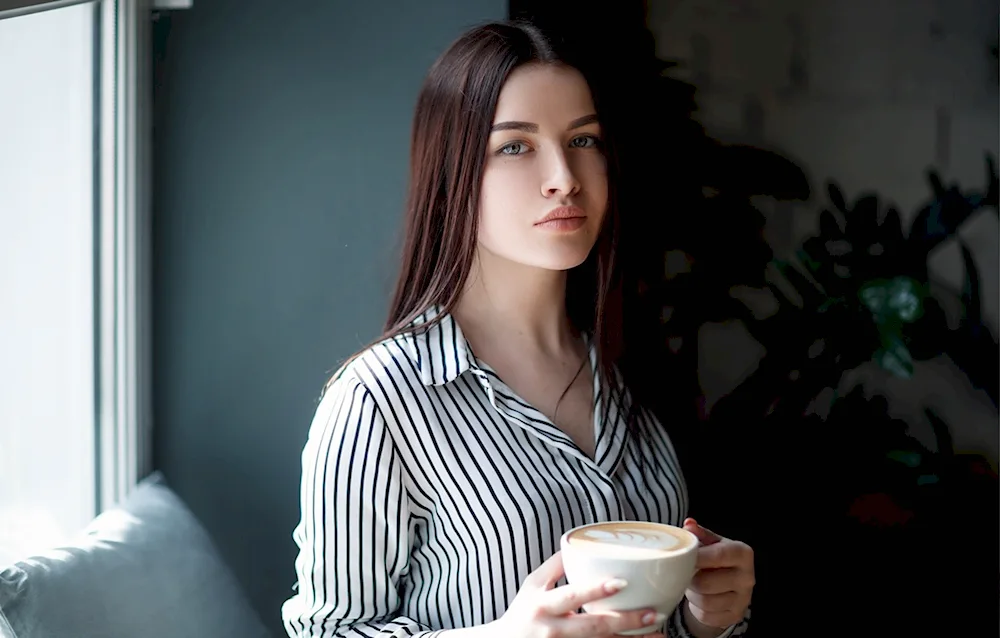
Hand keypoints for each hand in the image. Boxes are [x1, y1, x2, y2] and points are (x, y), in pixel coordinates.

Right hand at [490, 551, 666, 637]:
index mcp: (544, 605)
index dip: (595, 589)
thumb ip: (554, 566)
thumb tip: (578, 542)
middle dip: (624, 620)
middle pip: (592, 627)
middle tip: (652, 613)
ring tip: (657, 633)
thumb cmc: (522, 612)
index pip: (572, 596)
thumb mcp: (532, 585)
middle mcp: (553, 629)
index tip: (621, 582)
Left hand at [681, 518, 753, 632]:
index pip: (718, 555)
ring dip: (692, 594)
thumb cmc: (716, 558)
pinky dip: (697, 609)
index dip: (698, 558)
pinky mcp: (735, 615)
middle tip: (685, 574)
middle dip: (690, 579)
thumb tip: (688, 524)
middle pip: (707, 582)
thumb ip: (699, 533)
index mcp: (743, 553)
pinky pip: (707, 616)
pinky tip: (699, 598)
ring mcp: (743, 599)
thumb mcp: (710, 543)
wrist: (729, 585)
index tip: (682, 558)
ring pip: (705, 601)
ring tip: (692, 585)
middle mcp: (747, 577)